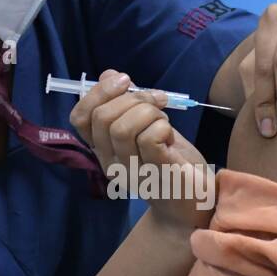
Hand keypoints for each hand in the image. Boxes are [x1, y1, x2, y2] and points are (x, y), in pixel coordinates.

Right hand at [70, 69, 213, 231]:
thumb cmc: (172, 161)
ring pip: (123, 127)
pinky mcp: (155, 174)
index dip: (98, 92)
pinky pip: (148, 138)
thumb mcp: (147, 126)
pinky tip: (169, 135)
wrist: (196, 201)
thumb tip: (109, 74)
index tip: (125, 80)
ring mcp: (131, 171)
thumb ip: (127, 104)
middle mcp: (110, 162)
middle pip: (102, 118)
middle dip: (132, 97)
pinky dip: (161, 126)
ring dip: (148, 112)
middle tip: (157, 100)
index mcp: (103, 149)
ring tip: (163, 120)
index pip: (80, 117)